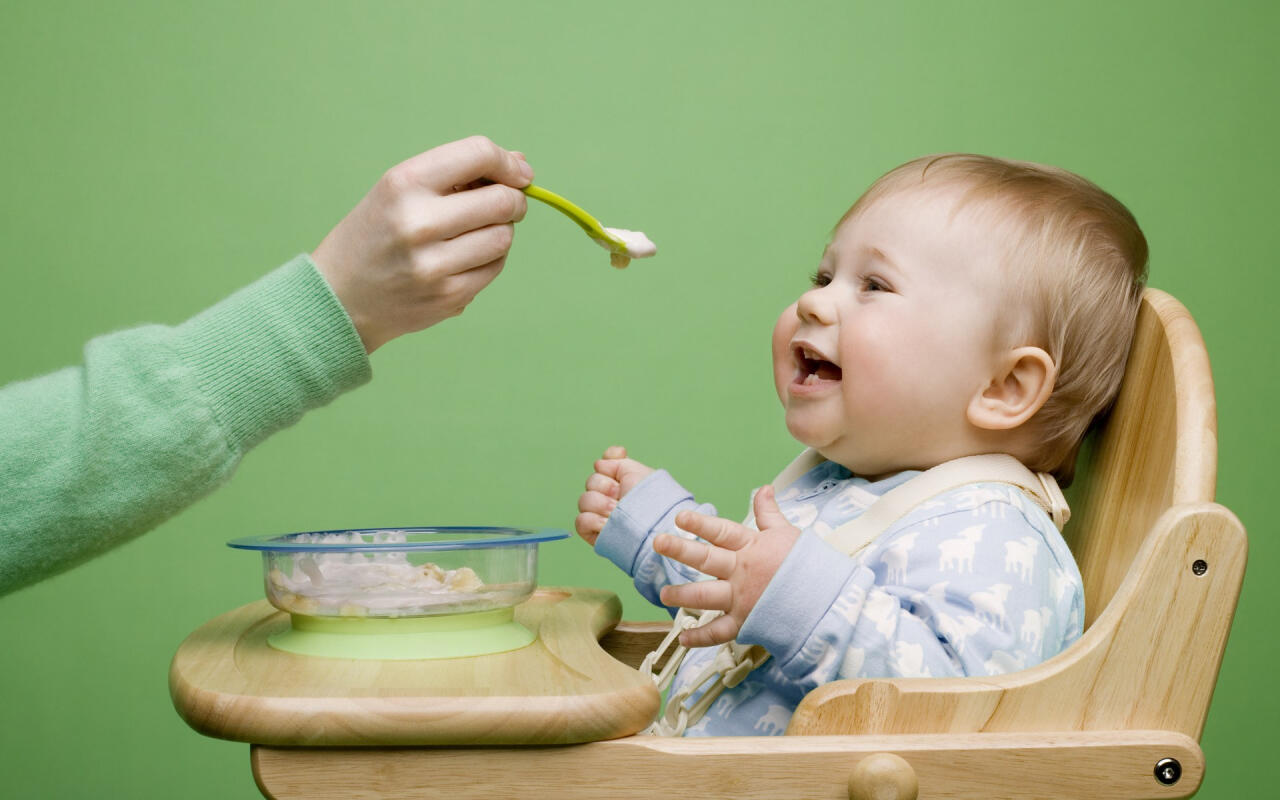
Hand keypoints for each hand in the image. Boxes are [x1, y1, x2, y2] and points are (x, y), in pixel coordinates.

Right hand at [311, 135, 533, 352]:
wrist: (340, 296)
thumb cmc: (377, 234)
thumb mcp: (399, 190)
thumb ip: (458, 173)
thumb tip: (521, 163)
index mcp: (404, 183)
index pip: (478, 154)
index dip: (508, 163)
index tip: (519, 173)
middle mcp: (418, 222)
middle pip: (502, 201)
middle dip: (514, 200)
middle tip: (506, 204)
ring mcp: (434, 264)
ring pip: (504, 237)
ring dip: (501, 231)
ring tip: (476, 232)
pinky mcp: (448, 296)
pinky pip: (495, 267)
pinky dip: (490, 259)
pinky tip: (465, 258)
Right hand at [574, 446, 654, 545]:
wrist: (655, 526)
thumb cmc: (652, 501)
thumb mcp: (638, 473)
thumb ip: (618, 461)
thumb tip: (598, 464)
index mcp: (620, 482)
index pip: (602, 466)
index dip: (608, 464)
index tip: (620, 466)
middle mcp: (609, 497)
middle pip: (591, 481)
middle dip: (606, 486)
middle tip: (622, 497)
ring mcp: (600, 515)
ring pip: (584, 500)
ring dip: (601, 504)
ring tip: (616, 512)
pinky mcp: (594, 533)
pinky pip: (581, 520)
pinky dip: (593, 520)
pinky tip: (607, 524)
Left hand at [655, 485, 800, 646]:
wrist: (827, 601)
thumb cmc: (807, 565)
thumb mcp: (788, 534)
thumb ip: (769, 513)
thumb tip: (763, 488)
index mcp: (751, 547)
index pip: (721, 532)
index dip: (700, 524)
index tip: (679, 518)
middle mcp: (742, 572)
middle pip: (707, 559)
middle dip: (680, 550)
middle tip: (658, 542)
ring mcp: (742, 598)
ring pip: (706, 595)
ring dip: (682, 594)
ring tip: (663, 593)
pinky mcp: (746, 622)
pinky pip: (719, 632)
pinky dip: (701, 637)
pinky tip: (683, 638)